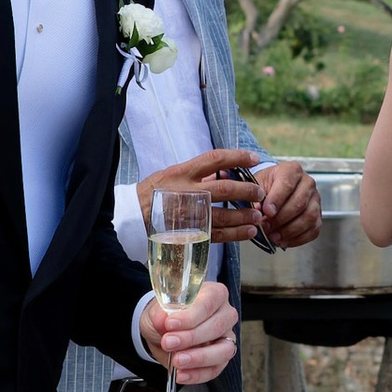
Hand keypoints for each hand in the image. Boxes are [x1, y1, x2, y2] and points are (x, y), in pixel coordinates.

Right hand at [137, 145, 262, 240]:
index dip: (238, 157)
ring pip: (224, 214)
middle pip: (226, 189)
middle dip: (248, 191)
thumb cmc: (153, 193)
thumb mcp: (170, 174)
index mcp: (183, 172)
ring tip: (259, 215)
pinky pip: (217, 234)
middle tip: (260, 193)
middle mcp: (188, 192)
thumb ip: (196, 173)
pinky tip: (249, 231)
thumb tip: (224, 172)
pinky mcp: (189, 233)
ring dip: (245, 215)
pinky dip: (236, 234)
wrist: (131, 217)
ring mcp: (189, 215)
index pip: (215, 159)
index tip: (254, 158)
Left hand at [146, 274, 237, 387]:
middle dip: (191, 337)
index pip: (208, 302)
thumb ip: (160, 314)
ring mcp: (226, 338)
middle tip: (169, 342)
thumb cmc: (165, 316)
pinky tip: (181, 374)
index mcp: (213, 294)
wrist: (161, 333)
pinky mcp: (221, 358)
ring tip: (177, 361)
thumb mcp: (157, 311)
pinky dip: (198, 374)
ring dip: (199, 358)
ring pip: (223, 350)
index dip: (191, 316)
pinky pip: (216, 369)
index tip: (170, 324)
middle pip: (217, 326)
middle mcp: (224, 314)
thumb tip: (163, 320)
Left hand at [254, 158, 321, 249]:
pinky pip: (313, 230)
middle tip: (266, 227)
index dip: (277, 199)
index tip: (266, 212)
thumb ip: (256, 196)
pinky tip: (283, 241)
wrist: (274, 190)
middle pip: (299, 203)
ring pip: (309, 217)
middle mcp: (307, 183)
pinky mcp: (318, 216)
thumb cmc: (266, 186)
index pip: (287, 184)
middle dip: (281, 218)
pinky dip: (298, 239)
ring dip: (290, 230)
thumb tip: (256, 211)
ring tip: (273, 236)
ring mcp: (315, 200)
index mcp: (292, 170)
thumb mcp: (257, 185)